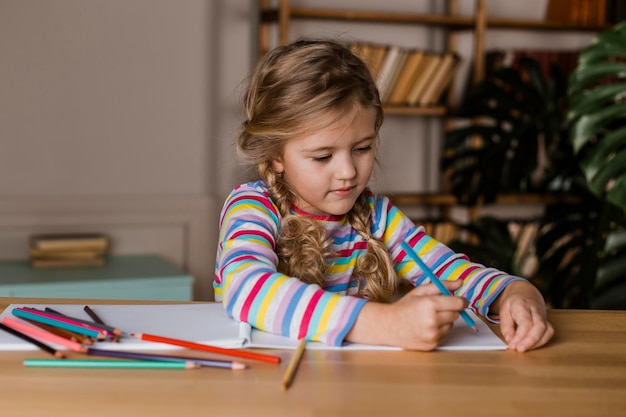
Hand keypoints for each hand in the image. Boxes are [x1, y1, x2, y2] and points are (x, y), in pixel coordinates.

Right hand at [347, 280, 467, 350]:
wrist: (388, 326)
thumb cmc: (404, 307)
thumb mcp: (421, 291)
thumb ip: (442, 285)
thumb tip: (460, 282)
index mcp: (430, 304)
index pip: (458, 303)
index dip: (460, 301)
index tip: (458, 300)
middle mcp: (432, 320)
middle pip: (456, 314)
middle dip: (450, 310)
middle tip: (436, 308)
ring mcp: (432, 334)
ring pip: (451, 325)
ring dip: (444, 321)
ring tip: (428, 319)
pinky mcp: (432, 344)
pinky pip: (445, 335)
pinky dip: (439, 331)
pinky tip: (426, 327)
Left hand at [491, 280, 553, 351]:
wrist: (526, 293)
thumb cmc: (514, 303)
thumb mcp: (504, 310)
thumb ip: (506, 326)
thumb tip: (510, 340)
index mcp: (522, 304)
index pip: (525, 322)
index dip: (520, 336)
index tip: (512, 345)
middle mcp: (536, 310)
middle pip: (539, 326)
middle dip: (530, 341)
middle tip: (519, 350)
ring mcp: (544, 316)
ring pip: (547, 330)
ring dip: (537, 343)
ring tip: (525, 349)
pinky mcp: (547, 322)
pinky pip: (548, 333)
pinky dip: (541, 342)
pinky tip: (531, 346)